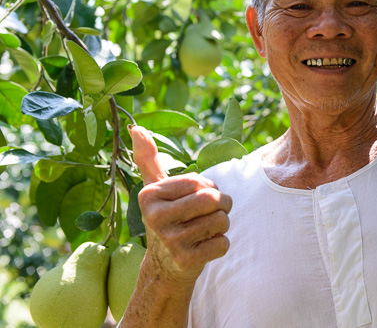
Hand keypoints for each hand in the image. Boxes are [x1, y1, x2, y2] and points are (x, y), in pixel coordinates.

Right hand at [131, 126, 231, 283]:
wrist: (164, 266)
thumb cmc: (167, 217)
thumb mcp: (155, 188)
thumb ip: (149, 158)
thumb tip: (136, 128)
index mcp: (149, 195)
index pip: (200, 181)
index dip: (208, 188)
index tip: (196, 198)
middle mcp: (155, 218)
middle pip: (213, 200)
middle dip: (222, 204)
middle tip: (211, 213)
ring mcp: (169, 241)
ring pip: (222, 221)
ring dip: (222, 225)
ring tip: (205, 230)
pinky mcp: (185, 261)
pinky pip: (223, 243)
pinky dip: (220, 244)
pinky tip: (203, 248)